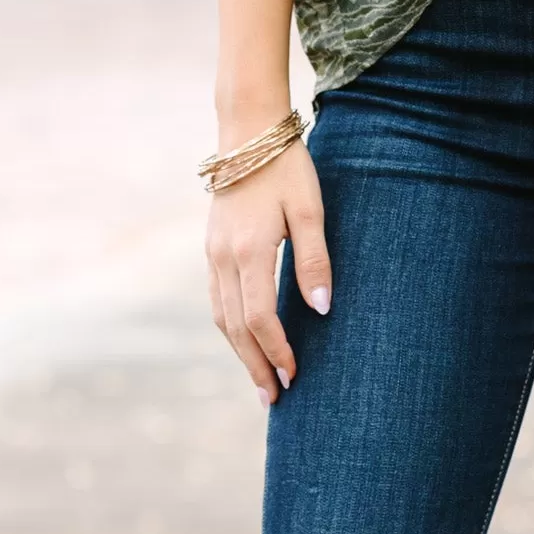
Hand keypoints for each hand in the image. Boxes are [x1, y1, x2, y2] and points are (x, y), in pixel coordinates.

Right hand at [205, 140, 330, 401]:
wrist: (246, 133)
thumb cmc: (287, 169)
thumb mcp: (310, 210)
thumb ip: (314, 260)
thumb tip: (322, 309)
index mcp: (249, 251)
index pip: (260, 318)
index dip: (277, 351)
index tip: (295, 376)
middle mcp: (223, 258)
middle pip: (236, 327)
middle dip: (255, 365)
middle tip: (273, 400)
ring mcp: (212, 254)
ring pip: (222, 317)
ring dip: (240, 352)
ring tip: (260, 380)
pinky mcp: (211, 248)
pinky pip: (217, 299)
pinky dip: (230, 328)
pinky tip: (244, 341)